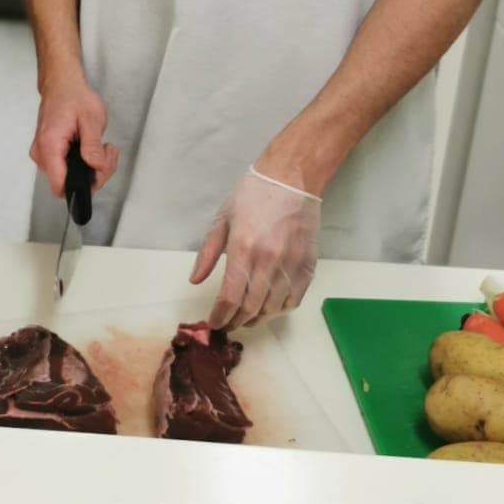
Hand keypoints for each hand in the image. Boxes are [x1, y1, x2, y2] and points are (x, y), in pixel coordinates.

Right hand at [30, 70, 118, 197]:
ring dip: (91, 168)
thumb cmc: (73, 96)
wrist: (61, 84)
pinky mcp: (49, 154)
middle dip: (94, 173)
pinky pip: (66, 168)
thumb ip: (93, 146)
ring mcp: (43, 155)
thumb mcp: (91, 119)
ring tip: (102, 147)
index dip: (83, 185)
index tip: (98, 170)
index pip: (60, 186)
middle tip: (107, 153)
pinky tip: (91, 148)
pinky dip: (82, 162)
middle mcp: (42, 153)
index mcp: (50, 145)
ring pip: (69, 177)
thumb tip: (97, 167)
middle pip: (67, 183)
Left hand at [190, 167, 321, 331]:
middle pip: (250, 307)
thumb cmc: (253, 196)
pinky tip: (269, 308)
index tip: (215, 323)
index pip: (230, 297)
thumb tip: (195, 280)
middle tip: (228, 324)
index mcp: (242, 249)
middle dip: (236, 321)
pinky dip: (280, 309)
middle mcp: (267, 261)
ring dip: (257, 318)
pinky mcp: (308, 266)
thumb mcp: (222, 219)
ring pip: (272, 308)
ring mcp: (290, 265)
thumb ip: (207, 253)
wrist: (291, 180)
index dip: (220, 316)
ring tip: (246, 318)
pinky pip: (294, 299)